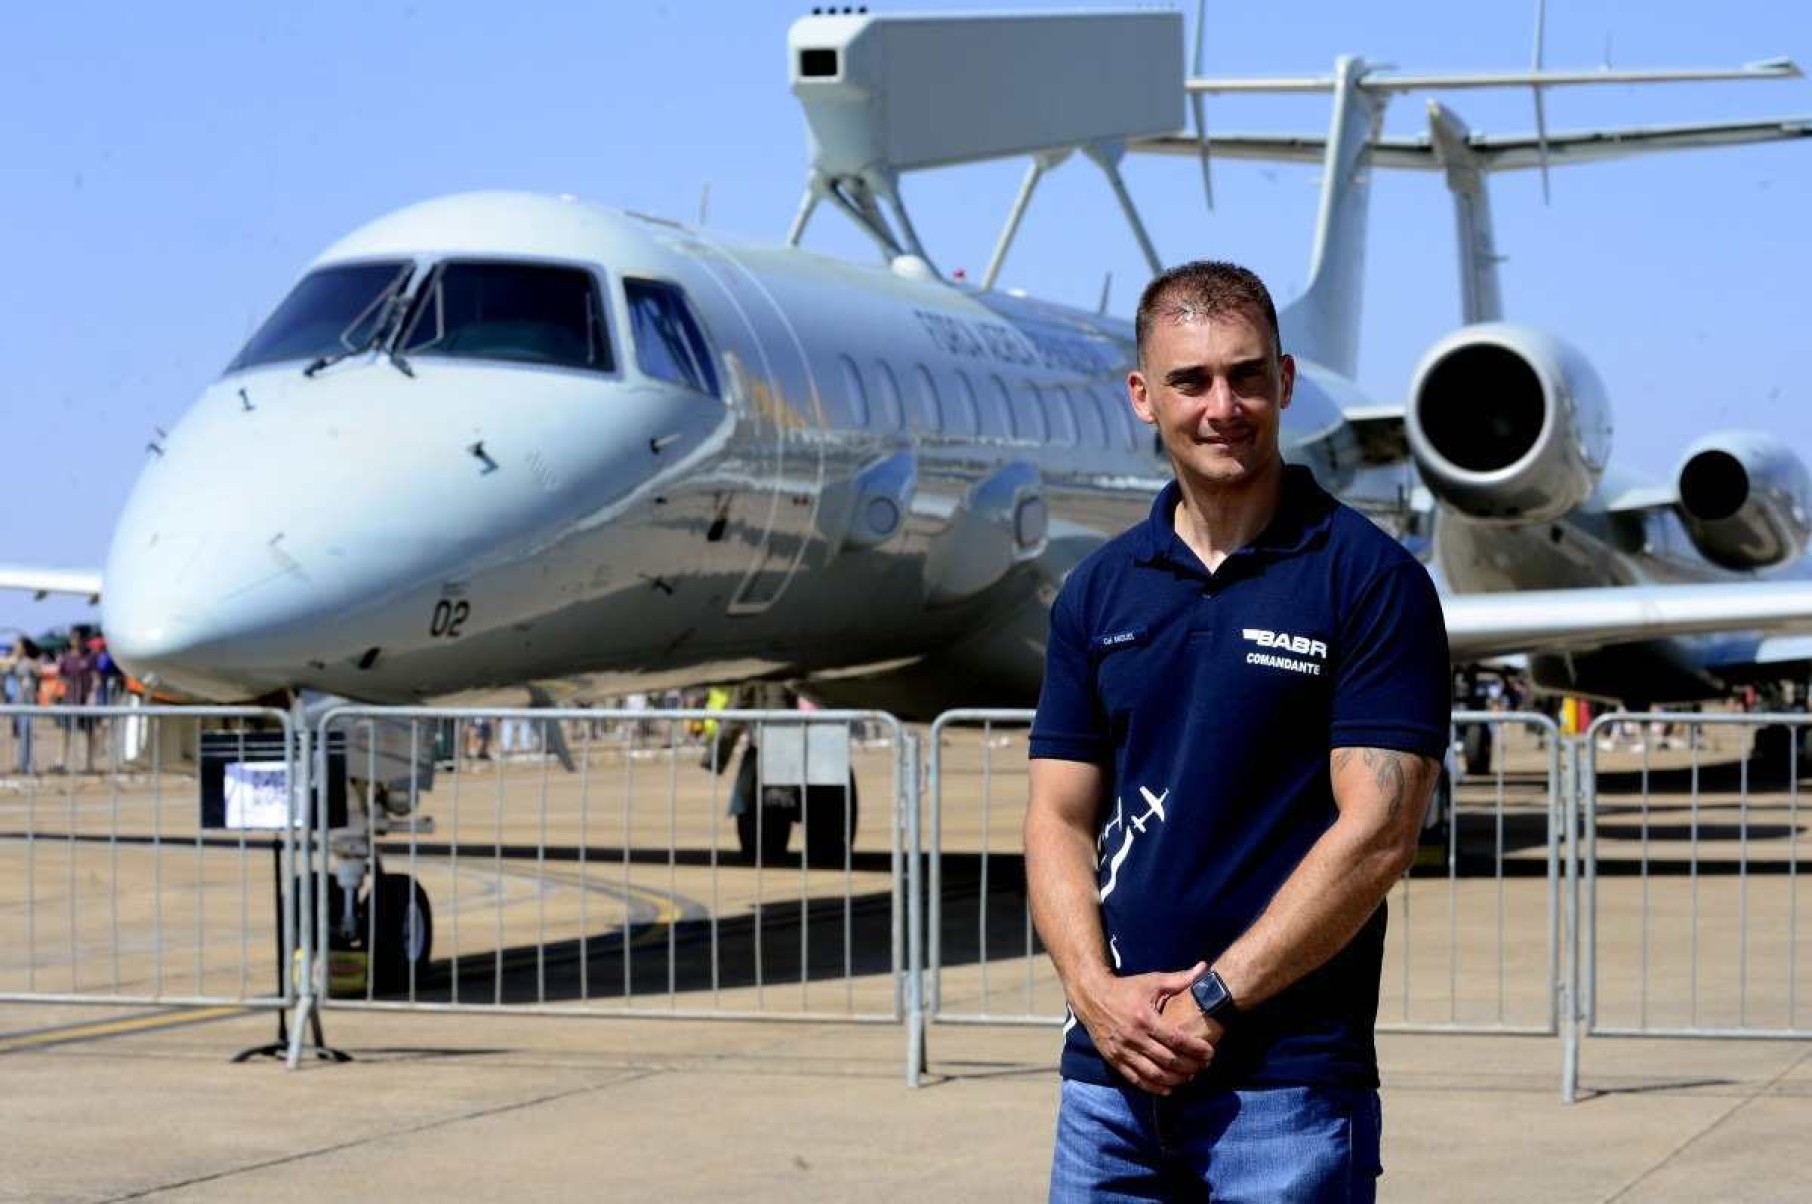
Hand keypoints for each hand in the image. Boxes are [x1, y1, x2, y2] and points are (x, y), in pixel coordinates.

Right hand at [1074, 961, 1215, 1094]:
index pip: (1176, 1040)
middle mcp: (1133, 1037)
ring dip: (1175, 1079)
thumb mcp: (1152, 981)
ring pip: (1154, 1074)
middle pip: (1168, 1060)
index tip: (1210, 1053)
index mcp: (1144, 1018)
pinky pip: (1136, 1079)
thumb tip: (1204, 968)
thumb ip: (1179, 979)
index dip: (1195, 1049)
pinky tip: (1168, 1088)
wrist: (1092, 997)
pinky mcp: (1114, 1060)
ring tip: (1190, 1077)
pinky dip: (1154, 1087)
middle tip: (1204, 1066)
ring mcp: (1123, 1051)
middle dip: (1190, 1066)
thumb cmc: (1126, 989)